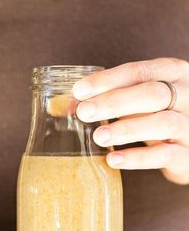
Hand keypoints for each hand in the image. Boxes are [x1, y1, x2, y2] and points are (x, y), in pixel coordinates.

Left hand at [73, 58, 188, 184]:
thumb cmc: (158, 113)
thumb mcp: (136, 100)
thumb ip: (102, 99)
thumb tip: (55, 105)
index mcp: (173, 73)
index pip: (139, 71)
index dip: (108, 79)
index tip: (79, 90)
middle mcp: (187, 95)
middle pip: (152, 93)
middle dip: (115, 102)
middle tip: (84, 112)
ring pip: (162, 123)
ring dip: (126, 129)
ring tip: (97, 137)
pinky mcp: (188, 154)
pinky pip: (165, 155)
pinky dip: (137, 158)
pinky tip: (113, 159)